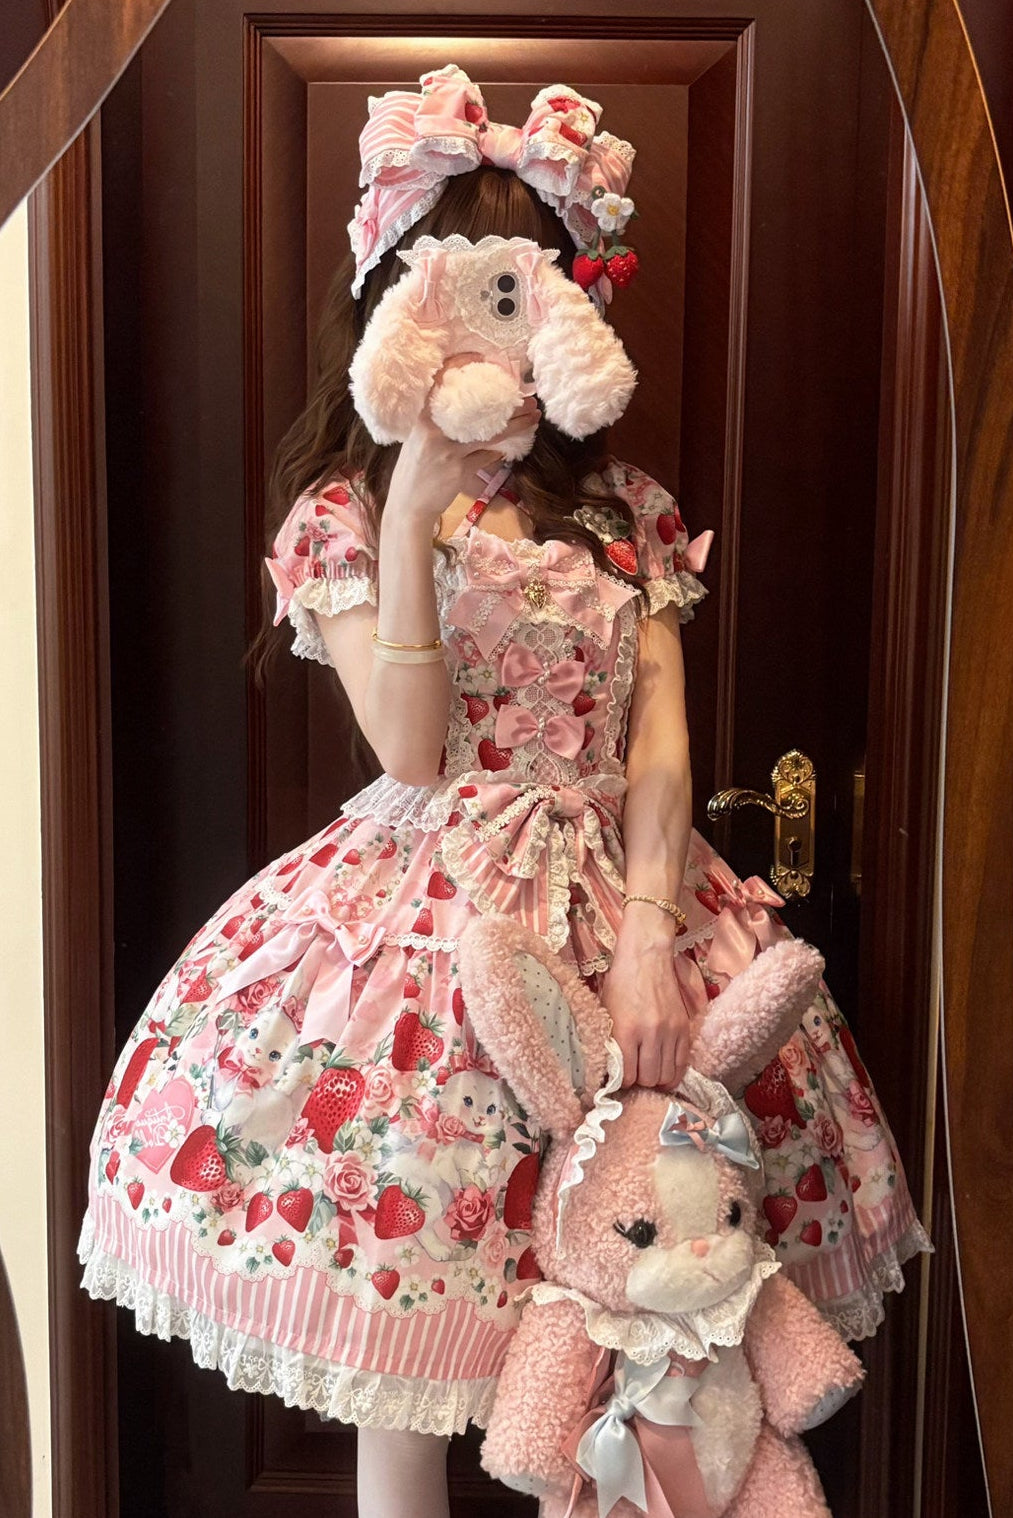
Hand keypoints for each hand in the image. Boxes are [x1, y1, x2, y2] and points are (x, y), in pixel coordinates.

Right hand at [385, 353, 540, 528]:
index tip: (484, 358)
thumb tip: (469, 413)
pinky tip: (504, 453)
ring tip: (533, 417)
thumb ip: (437, 426)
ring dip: (515, 425)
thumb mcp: (418, 443)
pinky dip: (495, 454)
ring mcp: (446, 449)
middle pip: (476, 408)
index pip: (441, 383)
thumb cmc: (414, 474)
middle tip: (528, 396)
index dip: (462, 366)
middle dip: (507, 401)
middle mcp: (432, 428)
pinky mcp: (458, 469)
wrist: (407, 508)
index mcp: (421, 418)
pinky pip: (485, 456)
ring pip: (490, 433)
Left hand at [599, 915, 692, 1089]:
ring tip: (650, 1074)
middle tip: (636, 1076)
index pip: (627, 1076)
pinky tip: (665, 1070)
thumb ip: (611, 1043)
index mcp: (626, 1031)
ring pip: (667, 1076)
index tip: (620, 1079)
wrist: (646, 958)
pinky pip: (682, 1064)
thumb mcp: (607, 1013)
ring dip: (657, 1080)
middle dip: (640, 1083)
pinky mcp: (683, 1028)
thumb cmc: (621, 984)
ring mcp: (670, 1032)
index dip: (623, 1083)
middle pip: (649, 1079)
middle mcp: (650, 1034)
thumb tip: (611, 1071)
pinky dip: (673, 1073)